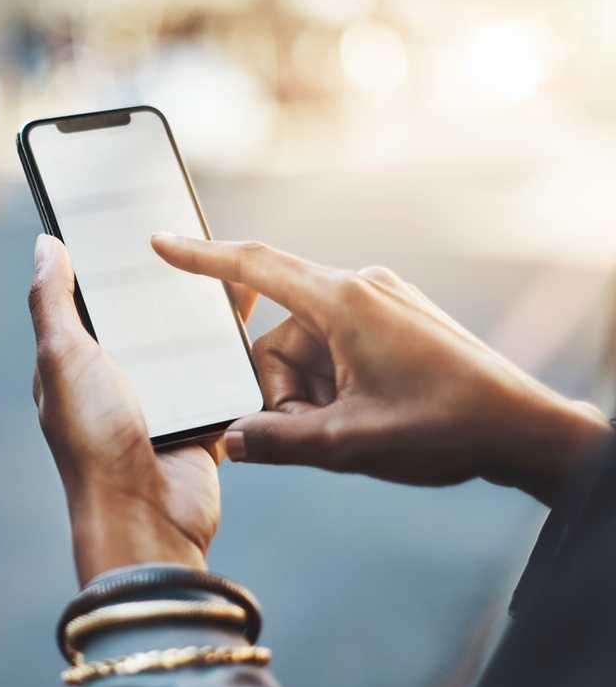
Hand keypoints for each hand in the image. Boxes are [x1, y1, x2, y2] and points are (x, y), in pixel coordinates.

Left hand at [29, 234, 253, 585]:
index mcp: (75, 364)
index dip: (110, 264)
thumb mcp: (63, 359)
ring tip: (232, 266)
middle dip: (168, 283)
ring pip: (187, 345)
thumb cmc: (93, 439)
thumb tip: (45, 245)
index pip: (92, 301)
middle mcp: (115, 381)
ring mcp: (159, 401)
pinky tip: (253, 320)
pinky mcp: (199, 420)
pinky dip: (235, 354)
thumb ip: (52, 302)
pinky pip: (221, 378)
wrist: (145, 515)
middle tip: (196, 234)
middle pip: (146, 319)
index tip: (134, 220)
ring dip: (205, 314)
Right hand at [151, 235, 612, 504]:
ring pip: (308, 347)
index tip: (161, 242)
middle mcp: (361, 289)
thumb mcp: (348, 444)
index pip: (255, 267)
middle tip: (317, 432)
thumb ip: (277, 441)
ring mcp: (381, 302)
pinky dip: (334, 382)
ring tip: (351, 428)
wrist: (525, 431)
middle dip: (283, 389)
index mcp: (344, 302)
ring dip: (312, 393)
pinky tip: (366, 413)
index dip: (201, 257)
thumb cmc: (447, 428)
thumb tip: (231, 441)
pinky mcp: (396, 318)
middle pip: (279, 336)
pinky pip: (337, 345)